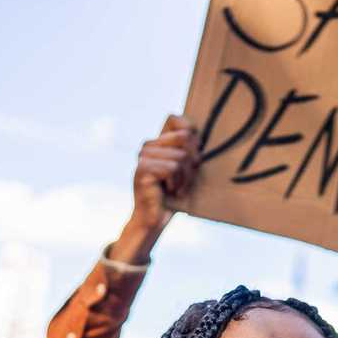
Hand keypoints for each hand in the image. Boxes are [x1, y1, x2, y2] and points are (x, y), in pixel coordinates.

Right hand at [109, 115, 201, 264]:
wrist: (156, 219)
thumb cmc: (176, 195)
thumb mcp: (189, 168)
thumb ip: (191, 148)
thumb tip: (195, 133)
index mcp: (159, 142)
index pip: (175, 119)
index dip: (190, 132)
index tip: (193, 156)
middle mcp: (148, 145)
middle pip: (184, 138)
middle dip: (192, 161)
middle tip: (185, 179)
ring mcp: (143, 156)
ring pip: (180, 157)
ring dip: (185, 177)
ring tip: (176, 188)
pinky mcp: (142, 168)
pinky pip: (172, 168)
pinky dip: (177, 183)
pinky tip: (169, 191)